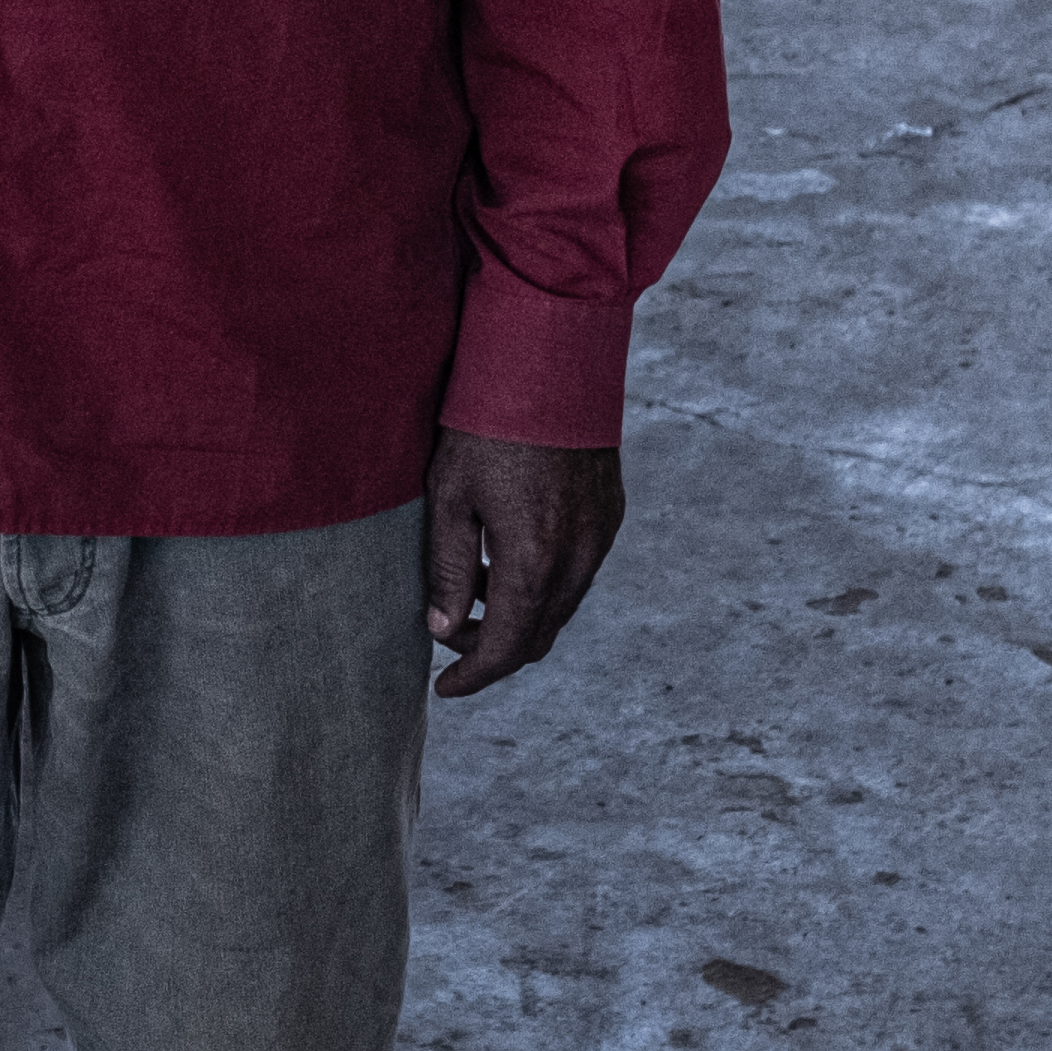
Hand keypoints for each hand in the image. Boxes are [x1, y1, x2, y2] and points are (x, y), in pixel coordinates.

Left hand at [423, 430, 624, 701]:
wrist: (551, 362)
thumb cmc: (487, 424)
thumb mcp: (449, 496)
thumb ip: (446, 569)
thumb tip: (441, 629)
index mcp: (532, 561)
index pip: (504, 648)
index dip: (471, 676)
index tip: (443, 689)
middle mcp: (577, 559)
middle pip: (537, 637)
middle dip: (492, 650)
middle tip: (449, 637)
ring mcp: (600, 538)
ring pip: (560, 609)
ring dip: (518, 617)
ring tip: (471, 592)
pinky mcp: (610, 516)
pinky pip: (578, 575)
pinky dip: (543, 587)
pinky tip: (506, 560)